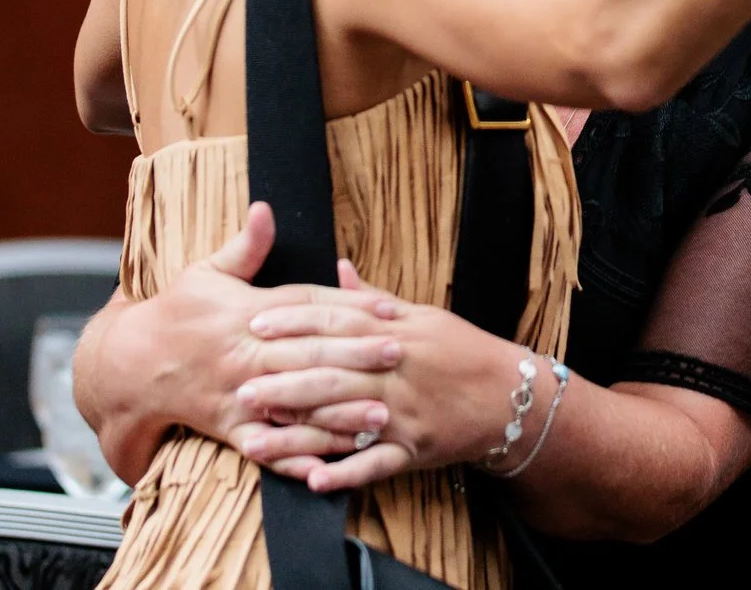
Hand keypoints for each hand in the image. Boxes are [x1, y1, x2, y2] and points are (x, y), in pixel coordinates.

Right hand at [72, 203, 403, 480]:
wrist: (133, 364)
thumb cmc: (177, 313)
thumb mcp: (206, 272)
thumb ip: (245, 246)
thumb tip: (266, 207)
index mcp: (247, 312)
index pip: (308, 307)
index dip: (349, 306)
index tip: (388, 309)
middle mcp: (246, 353)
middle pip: (309, 352)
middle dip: (356, 354)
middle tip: (398, 353)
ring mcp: (239, 393)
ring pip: (296, 403)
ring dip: (339, 411)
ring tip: (381, 414)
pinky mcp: (231, 427)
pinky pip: (270, 446)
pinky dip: (298, 458)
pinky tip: (332, 467)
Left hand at [230, 270, 539, 493]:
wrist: (508, 394)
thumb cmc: (460, 350)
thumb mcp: (420, 314)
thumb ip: (373, 298)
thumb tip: (337, 268)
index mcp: (393, 332)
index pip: (336, 323)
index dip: (294, 323)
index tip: (255, 323)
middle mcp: (394, 371)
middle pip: (331, 374)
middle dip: (284, 380)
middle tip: (241, 387)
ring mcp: (403, 412)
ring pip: (343, 422)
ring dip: (298, 434)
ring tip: (256, 441)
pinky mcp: (413, 448)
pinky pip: (376, 464)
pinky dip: (346, 474)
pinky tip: (313, 481)